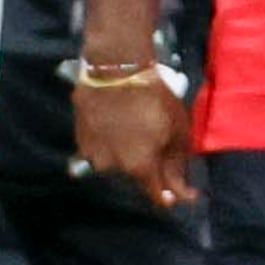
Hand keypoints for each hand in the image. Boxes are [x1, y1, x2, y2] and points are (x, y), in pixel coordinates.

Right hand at [73, 68, 197, 209]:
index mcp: (139, 167)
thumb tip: (181, 193)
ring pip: (115, 164)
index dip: (172, 196)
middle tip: (158, 145)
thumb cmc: (154, 98)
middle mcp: (113, 168)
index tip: (184, 191)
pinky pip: (99, 150)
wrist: (116, 69)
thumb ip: (178, 165)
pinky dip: (110, 143)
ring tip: (134, 132)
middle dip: (147, 168)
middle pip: (135, 178)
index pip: (156, 196)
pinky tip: (116, 126)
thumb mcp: (178, 131)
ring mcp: (92, 155)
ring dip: (126, 155)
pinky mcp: (80, 139)